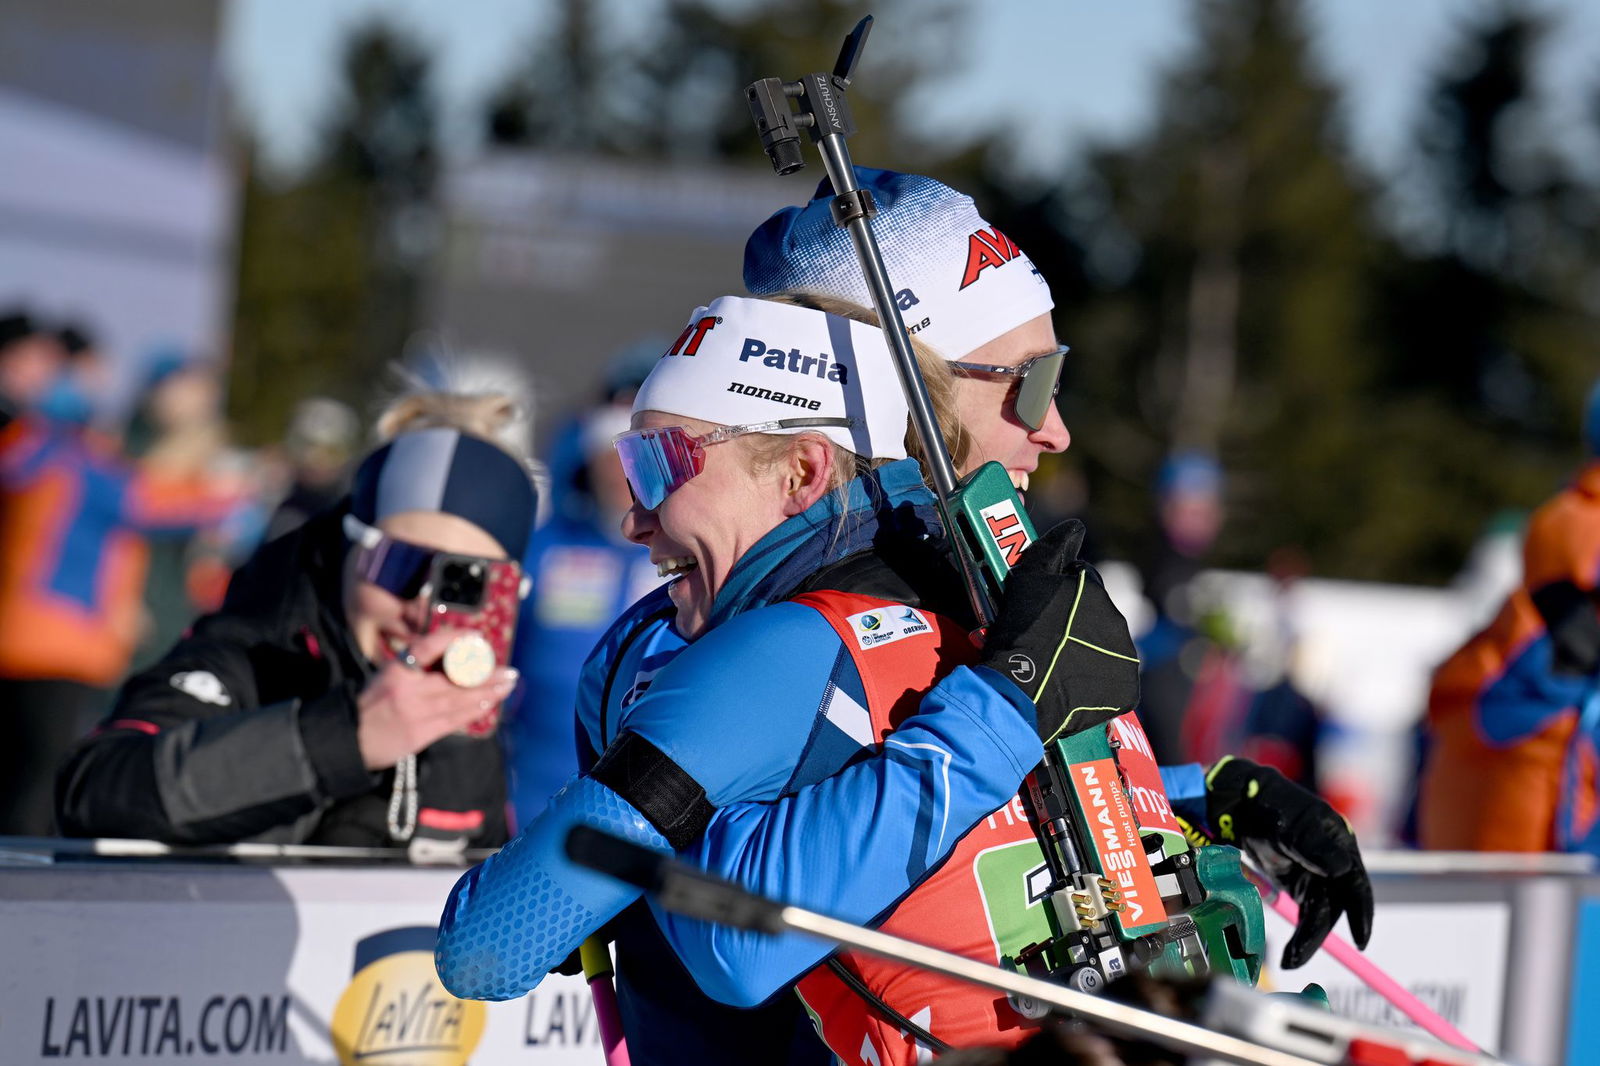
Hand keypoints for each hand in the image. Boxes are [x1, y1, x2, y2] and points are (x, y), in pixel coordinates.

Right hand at [355, 627, 517, 769]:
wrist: (351, 739)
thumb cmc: (372, 704)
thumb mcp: (387, 676)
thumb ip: (416, 667)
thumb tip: (452, 657)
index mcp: (396, 671)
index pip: (426, 647)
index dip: (453, 639)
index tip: (475, 636)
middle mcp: (408, 690)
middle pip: (454, 679)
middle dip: (486, 674)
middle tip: (509, 670)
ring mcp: (416, 713)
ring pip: (460, 700)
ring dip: (488, 692)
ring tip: (507, 684)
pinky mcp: (421, 734)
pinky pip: (455, 720)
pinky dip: (475, 710)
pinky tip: (490, 702)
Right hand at [979, 520, 1140, 742]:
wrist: (1022, 691)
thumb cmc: (1019, 634)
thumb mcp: (1024, 581)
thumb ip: (1051, 548)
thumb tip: (1074, 528)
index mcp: (1094, 591)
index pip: (1081, 581)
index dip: (1058, 592)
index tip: (1040, 610)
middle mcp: (1118, 621)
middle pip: (1095, 615)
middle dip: (1076, 623)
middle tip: (1046, 639)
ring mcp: (1124, 657)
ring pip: (1104, 647)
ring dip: (1086, 651)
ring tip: (1056, 665)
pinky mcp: (1126, 690)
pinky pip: (1112, 680)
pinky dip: (1095, 682)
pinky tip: (1070, 686)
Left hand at [1204, 756, 1373, 968]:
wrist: (1243, 805)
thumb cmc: (1273, 808)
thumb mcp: (1293, 826)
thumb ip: (1315, 846)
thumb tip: (1343, 869)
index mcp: (1341, 848)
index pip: (1356, 887)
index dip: (1362, 915)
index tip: (1361, 941)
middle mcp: (1333, 866)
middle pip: (1333, 908)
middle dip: (1317, 935)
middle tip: (1297, 957)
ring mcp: (1316, 876)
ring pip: (1318, 914)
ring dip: (1306, 938)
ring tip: (1289, 960)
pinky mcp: (1299, 885)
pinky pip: (1305, 913)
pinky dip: (1299, 931)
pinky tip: (1291, 950)